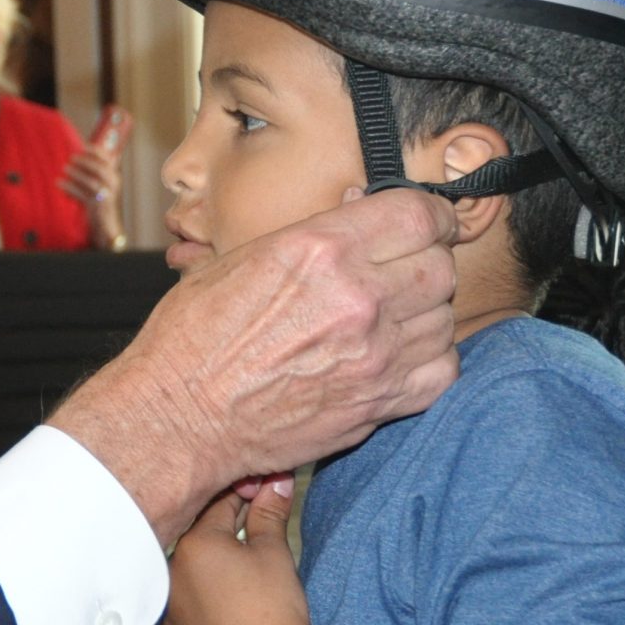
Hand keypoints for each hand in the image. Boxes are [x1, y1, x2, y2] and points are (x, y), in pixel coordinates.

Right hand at [49, 188, 457, 546]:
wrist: (180, 416)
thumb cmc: (195, 335)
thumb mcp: (242, 258)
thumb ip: (313, 234)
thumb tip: (360, 208)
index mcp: (320, 251)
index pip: (420, 215)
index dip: (431, 214)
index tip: (426, 222)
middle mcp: (357, 299)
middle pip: (440, 266)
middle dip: (426, 260)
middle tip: (401, 266)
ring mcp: (374, 356)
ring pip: (445, 318)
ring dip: (424, 311)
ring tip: (390, 312)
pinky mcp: (378, 403)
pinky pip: (442, 370)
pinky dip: (430, 358)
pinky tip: (399, 351)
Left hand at [60, 143, 124, 246]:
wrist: (104, 223)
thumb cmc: (97, 199)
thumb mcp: (98, 183)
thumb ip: (91, 169)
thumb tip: (79, 151)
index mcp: (113, 176)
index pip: (107, 160)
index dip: (96, 152)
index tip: (83, 147)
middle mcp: (112, 185)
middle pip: (99, 170)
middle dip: (85, 162)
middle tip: (71, 158)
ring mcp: (105, 196)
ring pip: (91, 182)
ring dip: (77, 174)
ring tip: (65, 169)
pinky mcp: (96, 206)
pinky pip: (82, 195)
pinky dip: (70, 188)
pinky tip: (59, 184)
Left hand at [163, 478, 312, 624]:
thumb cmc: (273, 609)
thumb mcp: (274, 553)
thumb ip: (269, 514)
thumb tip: (277, 483)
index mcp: (194, 544)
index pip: (221, 507)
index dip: (246, 495)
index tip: (261, 490)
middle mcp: (171, 572)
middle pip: (201, 539)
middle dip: (226, 529)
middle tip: (254, 523)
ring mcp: (168, 608)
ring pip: (190, 572)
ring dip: (210, 565)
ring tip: (238, 567)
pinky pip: (185, 605)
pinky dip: (201, 598)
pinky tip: (223, 600)